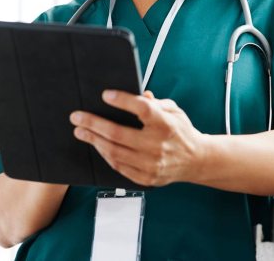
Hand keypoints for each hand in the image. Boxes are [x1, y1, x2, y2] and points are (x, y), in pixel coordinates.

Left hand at [70, 90, 207, 186]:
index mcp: (166, 124)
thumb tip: (138, 95)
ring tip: (81, 131)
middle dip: (93, 124)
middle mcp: (158, 145)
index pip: (141, 109)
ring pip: (114, 152)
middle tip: (77, 117)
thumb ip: (154, 103)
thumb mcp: (174, 111)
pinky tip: (97, 145)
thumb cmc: (181, 131)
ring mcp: (151, 164)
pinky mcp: (146, 178)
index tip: (105, 95)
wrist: (196, 160)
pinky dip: (105, 155)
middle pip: (118, 133)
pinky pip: (119, 166)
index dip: (122, 101)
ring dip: (94, 140)